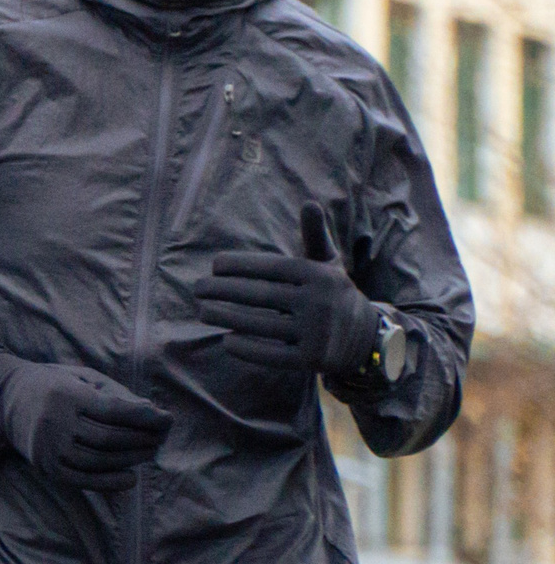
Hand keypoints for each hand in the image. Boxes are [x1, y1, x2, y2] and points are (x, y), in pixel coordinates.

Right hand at [0, 355, 170, 491]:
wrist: (5, 397)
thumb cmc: (52, 383)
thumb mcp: (81, 378)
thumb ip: (115, 394)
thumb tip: (152, 413)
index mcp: (66, 395)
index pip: (115, 411)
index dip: (146, 418)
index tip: (167, 420)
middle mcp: (55, 422)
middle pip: (111, 439)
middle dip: (143, 439)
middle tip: (161, 437)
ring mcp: (49, 447)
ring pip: (100, 461)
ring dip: (131, 460)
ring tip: (149, 452)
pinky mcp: (46, 466)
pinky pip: (83, 479)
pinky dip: (110, 482)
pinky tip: (130, 478)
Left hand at [193, 206, 386, 378]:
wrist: (367, 338)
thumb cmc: (332, 293)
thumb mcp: (328, 264)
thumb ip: (314, 235)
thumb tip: (310, 203)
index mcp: (319, 276)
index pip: (269, 267)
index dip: (238, 265)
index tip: (213, 265)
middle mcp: (319, 303)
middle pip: (259, 295)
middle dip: (221, 291)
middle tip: (196, 288)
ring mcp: (316, 334)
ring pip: (259, 324)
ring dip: (224, 317)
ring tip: (202, 311)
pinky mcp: (312, 361)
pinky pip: (270, 354)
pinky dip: (245, 347)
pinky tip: (226, 339)